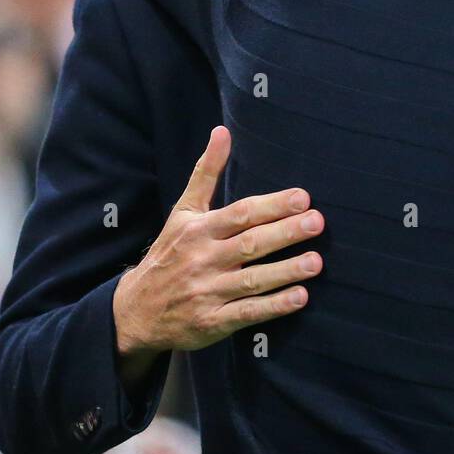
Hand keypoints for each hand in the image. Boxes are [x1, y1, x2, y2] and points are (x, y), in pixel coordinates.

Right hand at [113, 126, 323, 360]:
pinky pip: (247, 313)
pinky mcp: (213, 322)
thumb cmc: (169, 253)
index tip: (303, 197)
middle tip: (317, 222)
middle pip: (250, 245)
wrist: (136, 310)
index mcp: (199, 230)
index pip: (240, 214)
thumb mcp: (183, 211)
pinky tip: (300, 297)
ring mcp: (208, 292)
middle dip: (285, 233)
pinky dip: (273, 307)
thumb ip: (205, 173)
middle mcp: (204, 259)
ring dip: (286, 271)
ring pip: (252, 281)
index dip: (272, 205)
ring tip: (316, 262)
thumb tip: (222, 131)